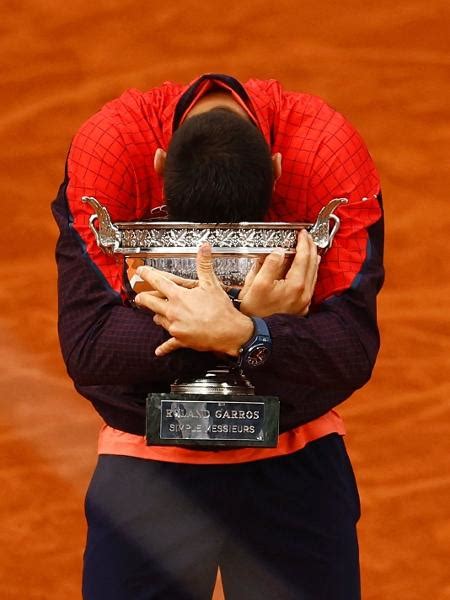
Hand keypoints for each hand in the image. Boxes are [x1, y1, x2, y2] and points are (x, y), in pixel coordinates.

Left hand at [134, 244, 253, 356]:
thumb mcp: (211, 284)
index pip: (158, 282)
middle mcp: (173, 311)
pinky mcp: (181, 339)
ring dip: (156, 315)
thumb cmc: (221, 309)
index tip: (141, 271)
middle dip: (142, 298)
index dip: (147, 274)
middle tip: (139, 295)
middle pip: (150, 302)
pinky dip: (163, 347)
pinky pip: (169, 344)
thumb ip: (204, 265)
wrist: (229, 332)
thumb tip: (204, 248)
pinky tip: (158, 350)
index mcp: (179, 296)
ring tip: (156, 312)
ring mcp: (175, 326)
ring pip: (157, 319)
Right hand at [239, 230, 319, 316]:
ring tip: (310, 250)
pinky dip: (310, 272)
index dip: (304, 243)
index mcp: (295, 285)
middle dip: (311, 248)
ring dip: (312, 260)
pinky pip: (310, 285)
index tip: (302, 234)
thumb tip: (279, 253)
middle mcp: (304, 293)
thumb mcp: (256, 284)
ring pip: (314, 275)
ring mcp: (304, 302)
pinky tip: (306, 270)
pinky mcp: (302, 307)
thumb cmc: (255, 312)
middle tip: (307, 238)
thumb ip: (269, 265)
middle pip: (313, 265)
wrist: (258, 334)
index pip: (304, 258)